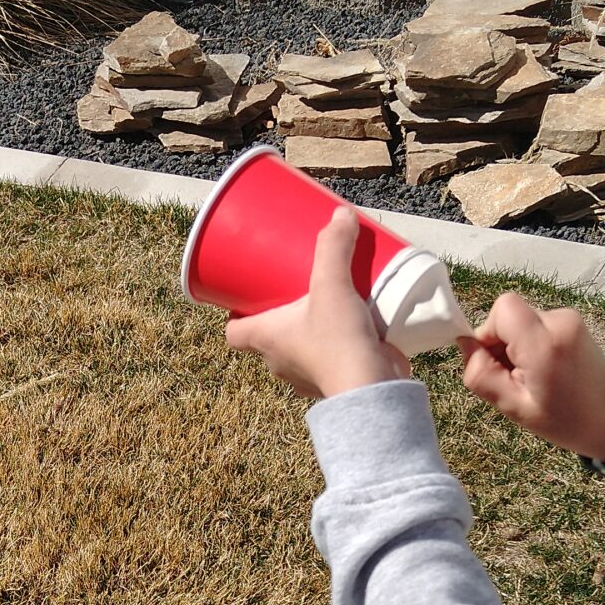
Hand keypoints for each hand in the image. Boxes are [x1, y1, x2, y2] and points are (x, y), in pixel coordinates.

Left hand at [223, 207, 411, 400]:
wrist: (371, 390)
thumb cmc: (337, 342)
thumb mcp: (331, 284)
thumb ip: (334, 247)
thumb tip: (340, 214)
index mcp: (265, 339)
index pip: (233, 333)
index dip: (234, 314)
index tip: (246, 295)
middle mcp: (279, 360)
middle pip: (266, 334)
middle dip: (278, 311)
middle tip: (293, 284)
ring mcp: (305, 373)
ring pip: (297, 345)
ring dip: (307, 325)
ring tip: (326, 297)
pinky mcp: (332, 378)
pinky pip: (326, 356)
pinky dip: (334, 340)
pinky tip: (351, 321)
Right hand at [458, 292, 604, 459]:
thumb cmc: (564, 420)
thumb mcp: (513, 407)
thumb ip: (481, 374)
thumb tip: (466, 344)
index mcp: (545, 343)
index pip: (502, 308)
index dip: (489, 332)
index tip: (498, 362)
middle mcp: (560, 321)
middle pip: (509, 314)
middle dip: (502, 342)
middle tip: (517, 377)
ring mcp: (570, 319)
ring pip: (522, 320)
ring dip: (517, 345)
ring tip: (535, 376)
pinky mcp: (574, 322)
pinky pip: (537, 324)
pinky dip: (533, 343)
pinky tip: (546, 369)